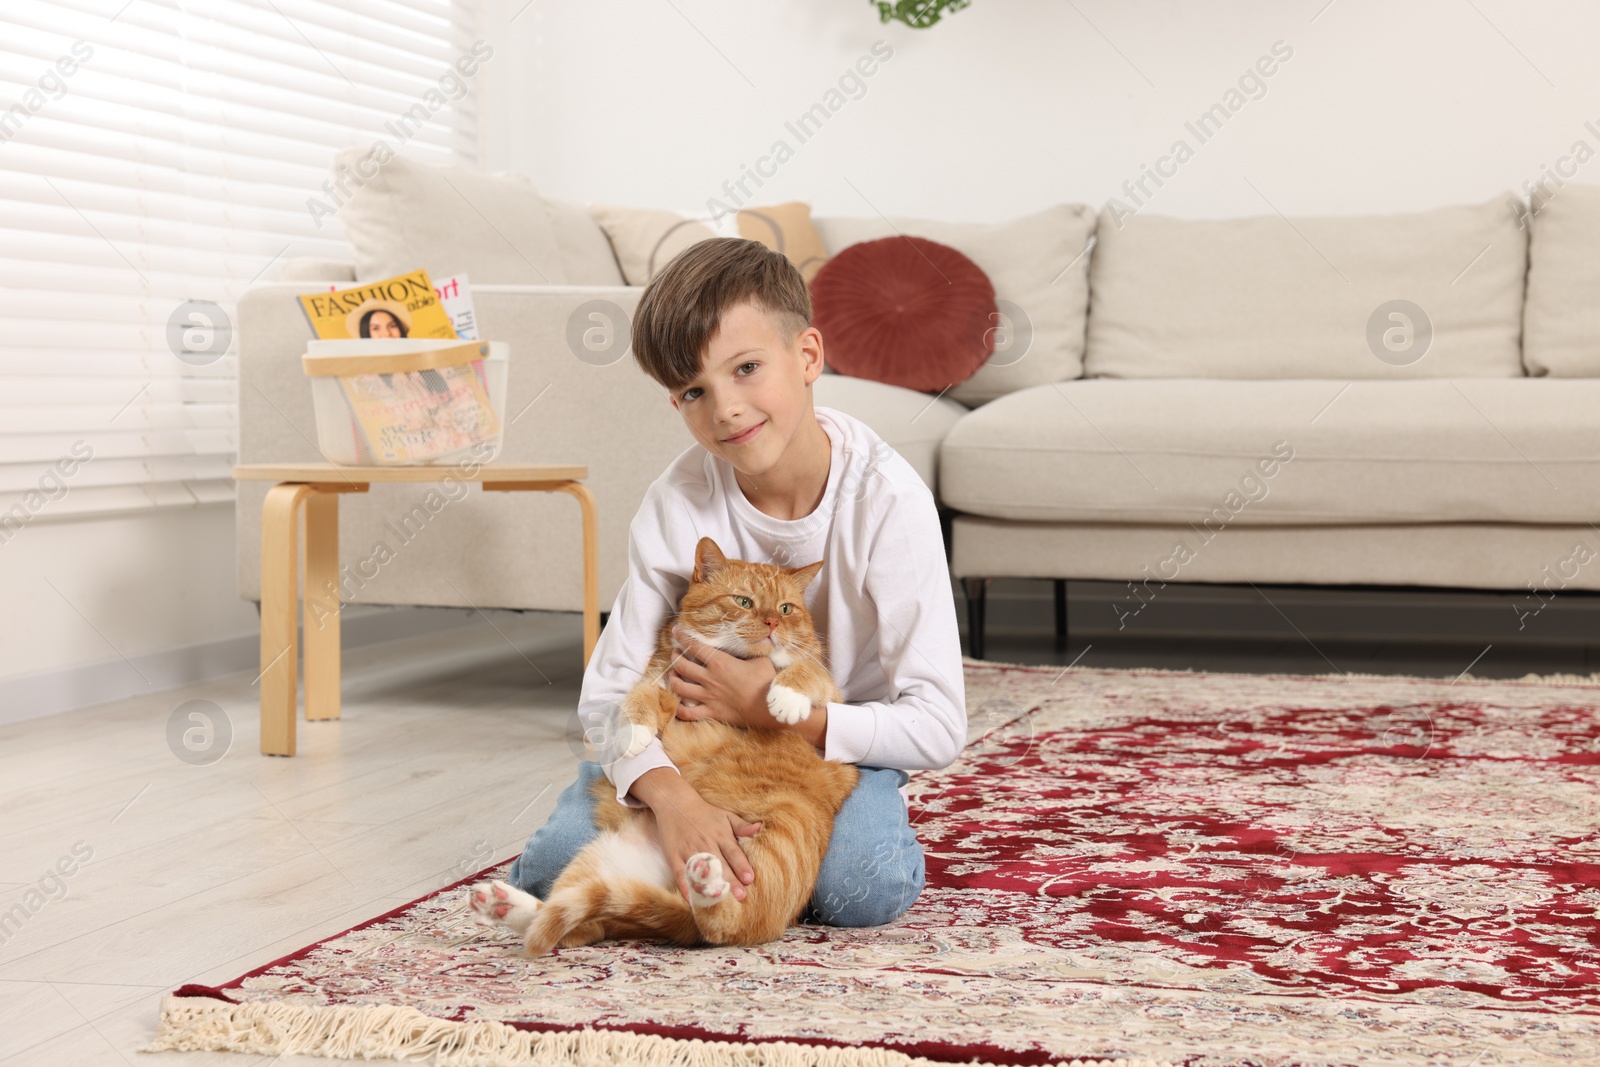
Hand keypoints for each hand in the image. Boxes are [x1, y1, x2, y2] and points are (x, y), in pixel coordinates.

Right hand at [649, 780, 760, 902]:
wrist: (675, 804)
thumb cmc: (704, 812)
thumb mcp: (726, 815)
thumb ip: (742, 826)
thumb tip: (759, 828)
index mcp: (720, 835)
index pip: (733, 852)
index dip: (741, 865)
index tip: (750, 878)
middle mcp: (706, 844)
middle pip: (719, 865)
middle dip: (730, 881)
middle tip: (740, 896)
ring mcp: (689, 852)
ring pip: (701, 872)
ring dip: (710, 886)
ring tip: (719, 899)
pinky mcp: (674, 858)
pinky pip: (681, 875)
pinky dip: (687, 887)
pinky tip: (693, 899)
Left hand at [667, 624, 776, 727]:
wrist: (769, 708)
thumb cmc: (766, 681)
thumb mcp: (761, 659)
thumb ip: (752, 650)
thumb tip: (756, 641)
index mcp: (720, 662)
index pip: (695, 646)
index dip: (683, 636)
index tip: (676, 631)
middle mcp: (709, 678)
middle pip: (681, 665)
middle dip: (675, 657)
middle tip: (675, 653)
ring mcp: (708, 697)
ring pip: (679, 687)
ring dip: (673, 679)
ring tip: (673, 675)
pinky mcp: (711, 712)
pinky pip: (687, 713)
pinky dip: (679, 709)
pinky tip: (678, 704)